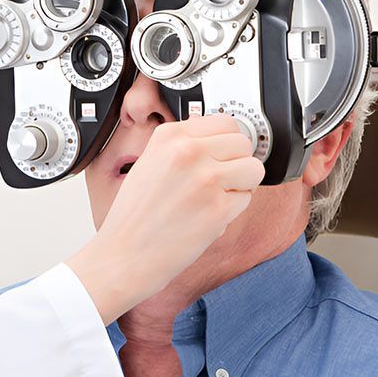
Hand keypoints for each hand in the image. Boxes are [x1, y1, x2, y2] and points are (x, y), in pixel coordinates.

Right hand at [66, 115, 263, 323]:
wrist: (124, 254)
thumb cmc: (134, 215)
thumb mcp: (149, 162)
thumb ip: (181, 144)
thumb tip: (214, 133)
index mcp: (169, 136)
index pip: (225, 122)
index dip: (226, 142)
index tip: (222, 155)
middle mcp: (188, 152)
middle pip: (242, 143)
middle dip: (237, 162)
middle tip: (220, 179)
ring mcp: (205, 179)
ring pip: (253, 168)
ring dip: (242, 183)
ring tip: (217, 196)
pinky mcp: (218, 209)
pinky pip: (246, 198)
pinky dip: (233, 208)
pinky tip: (209, 215)